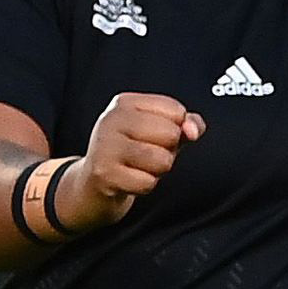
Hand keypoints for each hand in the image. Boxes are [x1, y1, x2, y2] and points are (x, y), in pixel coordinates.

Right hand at [70, 91, 200, 224]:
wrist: (94, 180)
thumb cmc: (135, 151)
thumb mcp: (162, 131)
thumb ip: (187, 123)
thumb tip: (193, 130)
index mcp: (126, 103)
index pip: (176, 111)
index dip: (177, 128)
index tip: (155, 135)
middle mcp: (111, 119)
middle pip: (171, 134)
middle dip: (169, 150)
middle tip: (147, 153)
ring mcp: (104, 146)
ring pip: (162, 160)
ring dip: (159, 169)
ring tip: (140, 166)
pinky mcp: (103, 173)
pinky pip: (148, 183)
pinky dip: (145, 185)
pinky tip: (129, 179)